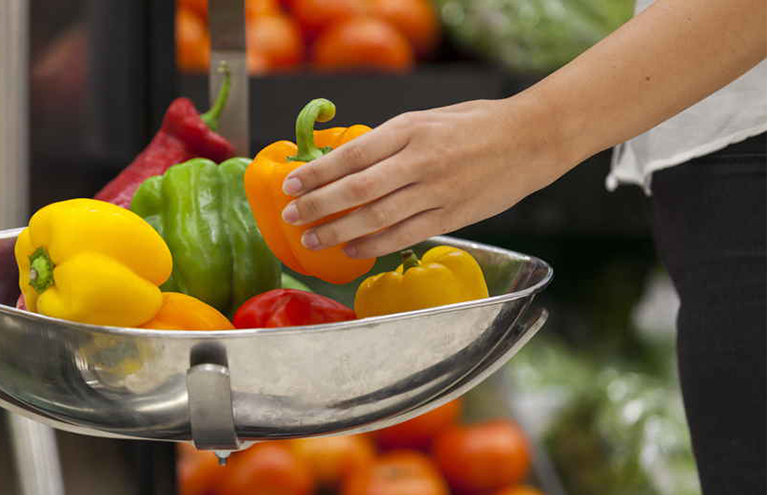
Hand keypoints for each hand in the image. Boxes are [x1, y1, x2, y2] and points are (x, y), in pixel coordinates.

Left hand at [280, 98, 575, 258]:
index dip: (317, 172)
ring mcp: (436, 191)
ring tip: (312, 240)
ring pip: (377, 217)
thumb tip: (346, 163)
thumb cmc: (474, 124)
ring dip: (338, 231)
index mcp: (410, 129)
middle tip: (291, 217)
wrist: (530, 139)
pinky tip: (351, 250)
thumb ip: (388, 141)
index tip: (290, 184)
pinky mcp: (451, 216)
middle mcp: (420, 161)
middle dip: (318, 205)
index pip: (352, 154)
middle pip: (357, 189)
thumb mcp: (426, 119)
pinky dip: (374, 245)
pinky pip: (405, 235)